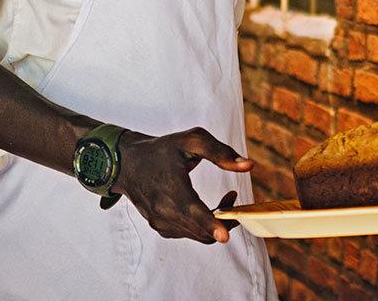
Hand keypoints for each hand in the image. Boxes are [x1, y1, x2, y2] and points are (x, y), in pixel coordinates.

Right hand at [114, 126, 253, 243]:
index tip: (225, 236)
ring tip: (226, 200)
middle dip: (226, 220)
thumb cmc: (162, 150)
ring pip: (198, 235)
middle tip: (234, 199)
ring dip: (217, 223)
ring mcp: (160, 222)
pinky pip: (189, 234)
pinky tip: (206, 209)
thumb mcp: (192, 140)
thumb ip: (221, 152)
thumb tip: (249, 166)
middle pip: (202, 229)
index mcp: (171, 188)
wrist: (128, 164)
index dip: (211, 224)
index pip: (193, 211)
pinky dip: (203, 226)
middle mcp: (163, 210)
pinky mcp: (160, 227)